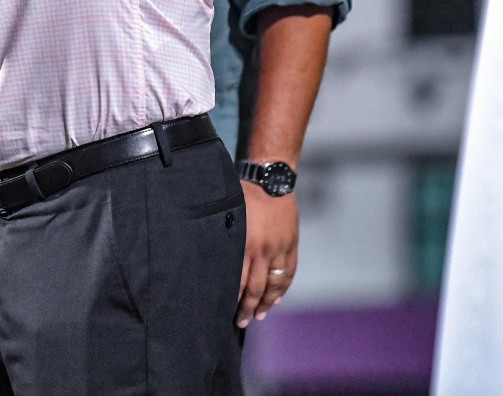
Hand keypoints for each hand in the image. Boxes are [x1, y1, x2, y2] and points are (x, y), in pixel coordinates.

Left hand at [236, 181, 297, 327]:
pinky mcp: (291, 245)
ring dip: (267, 303)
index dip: (234, 298)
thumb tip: (210, 258)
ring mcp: (280, 249)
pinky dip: (283, 288)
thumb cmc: (242, 195)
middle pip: (257, 288)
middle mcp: (263, 251)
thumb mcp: (228, 216)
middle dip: (248, 307)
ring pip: (275, 284)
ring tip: (259, 315)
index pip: (239, 281)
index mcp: (245, 244)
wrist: (270, 180)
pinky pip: (289, 273)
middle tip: (241, 322)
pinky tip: (276, 298)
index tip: (226, 310)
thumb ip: (223, 238)